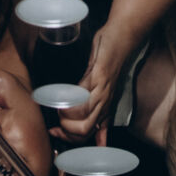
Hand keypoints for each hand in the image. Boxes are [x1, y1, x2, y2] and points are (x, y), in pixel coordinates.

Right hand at [53, 23, 132, 142]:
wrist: (121, 38)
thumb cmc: (108, 61)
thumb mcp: (99, 87)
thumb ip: (91, 108)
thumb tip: (93, 131)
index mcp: (103, 109)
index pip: (86, 135)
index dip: (67, 137)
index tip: (53, 131)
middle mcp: (103, 104)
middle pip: (84, 131)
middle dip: (64, 129)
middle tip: (56, 118)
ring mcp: (102, 92)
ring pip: (85, 119)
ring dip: (65, 115)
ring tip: (58, 105)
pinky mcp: (99, 76)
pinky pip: (85, 97)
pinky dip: (70, 100)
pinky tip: (64, 95)